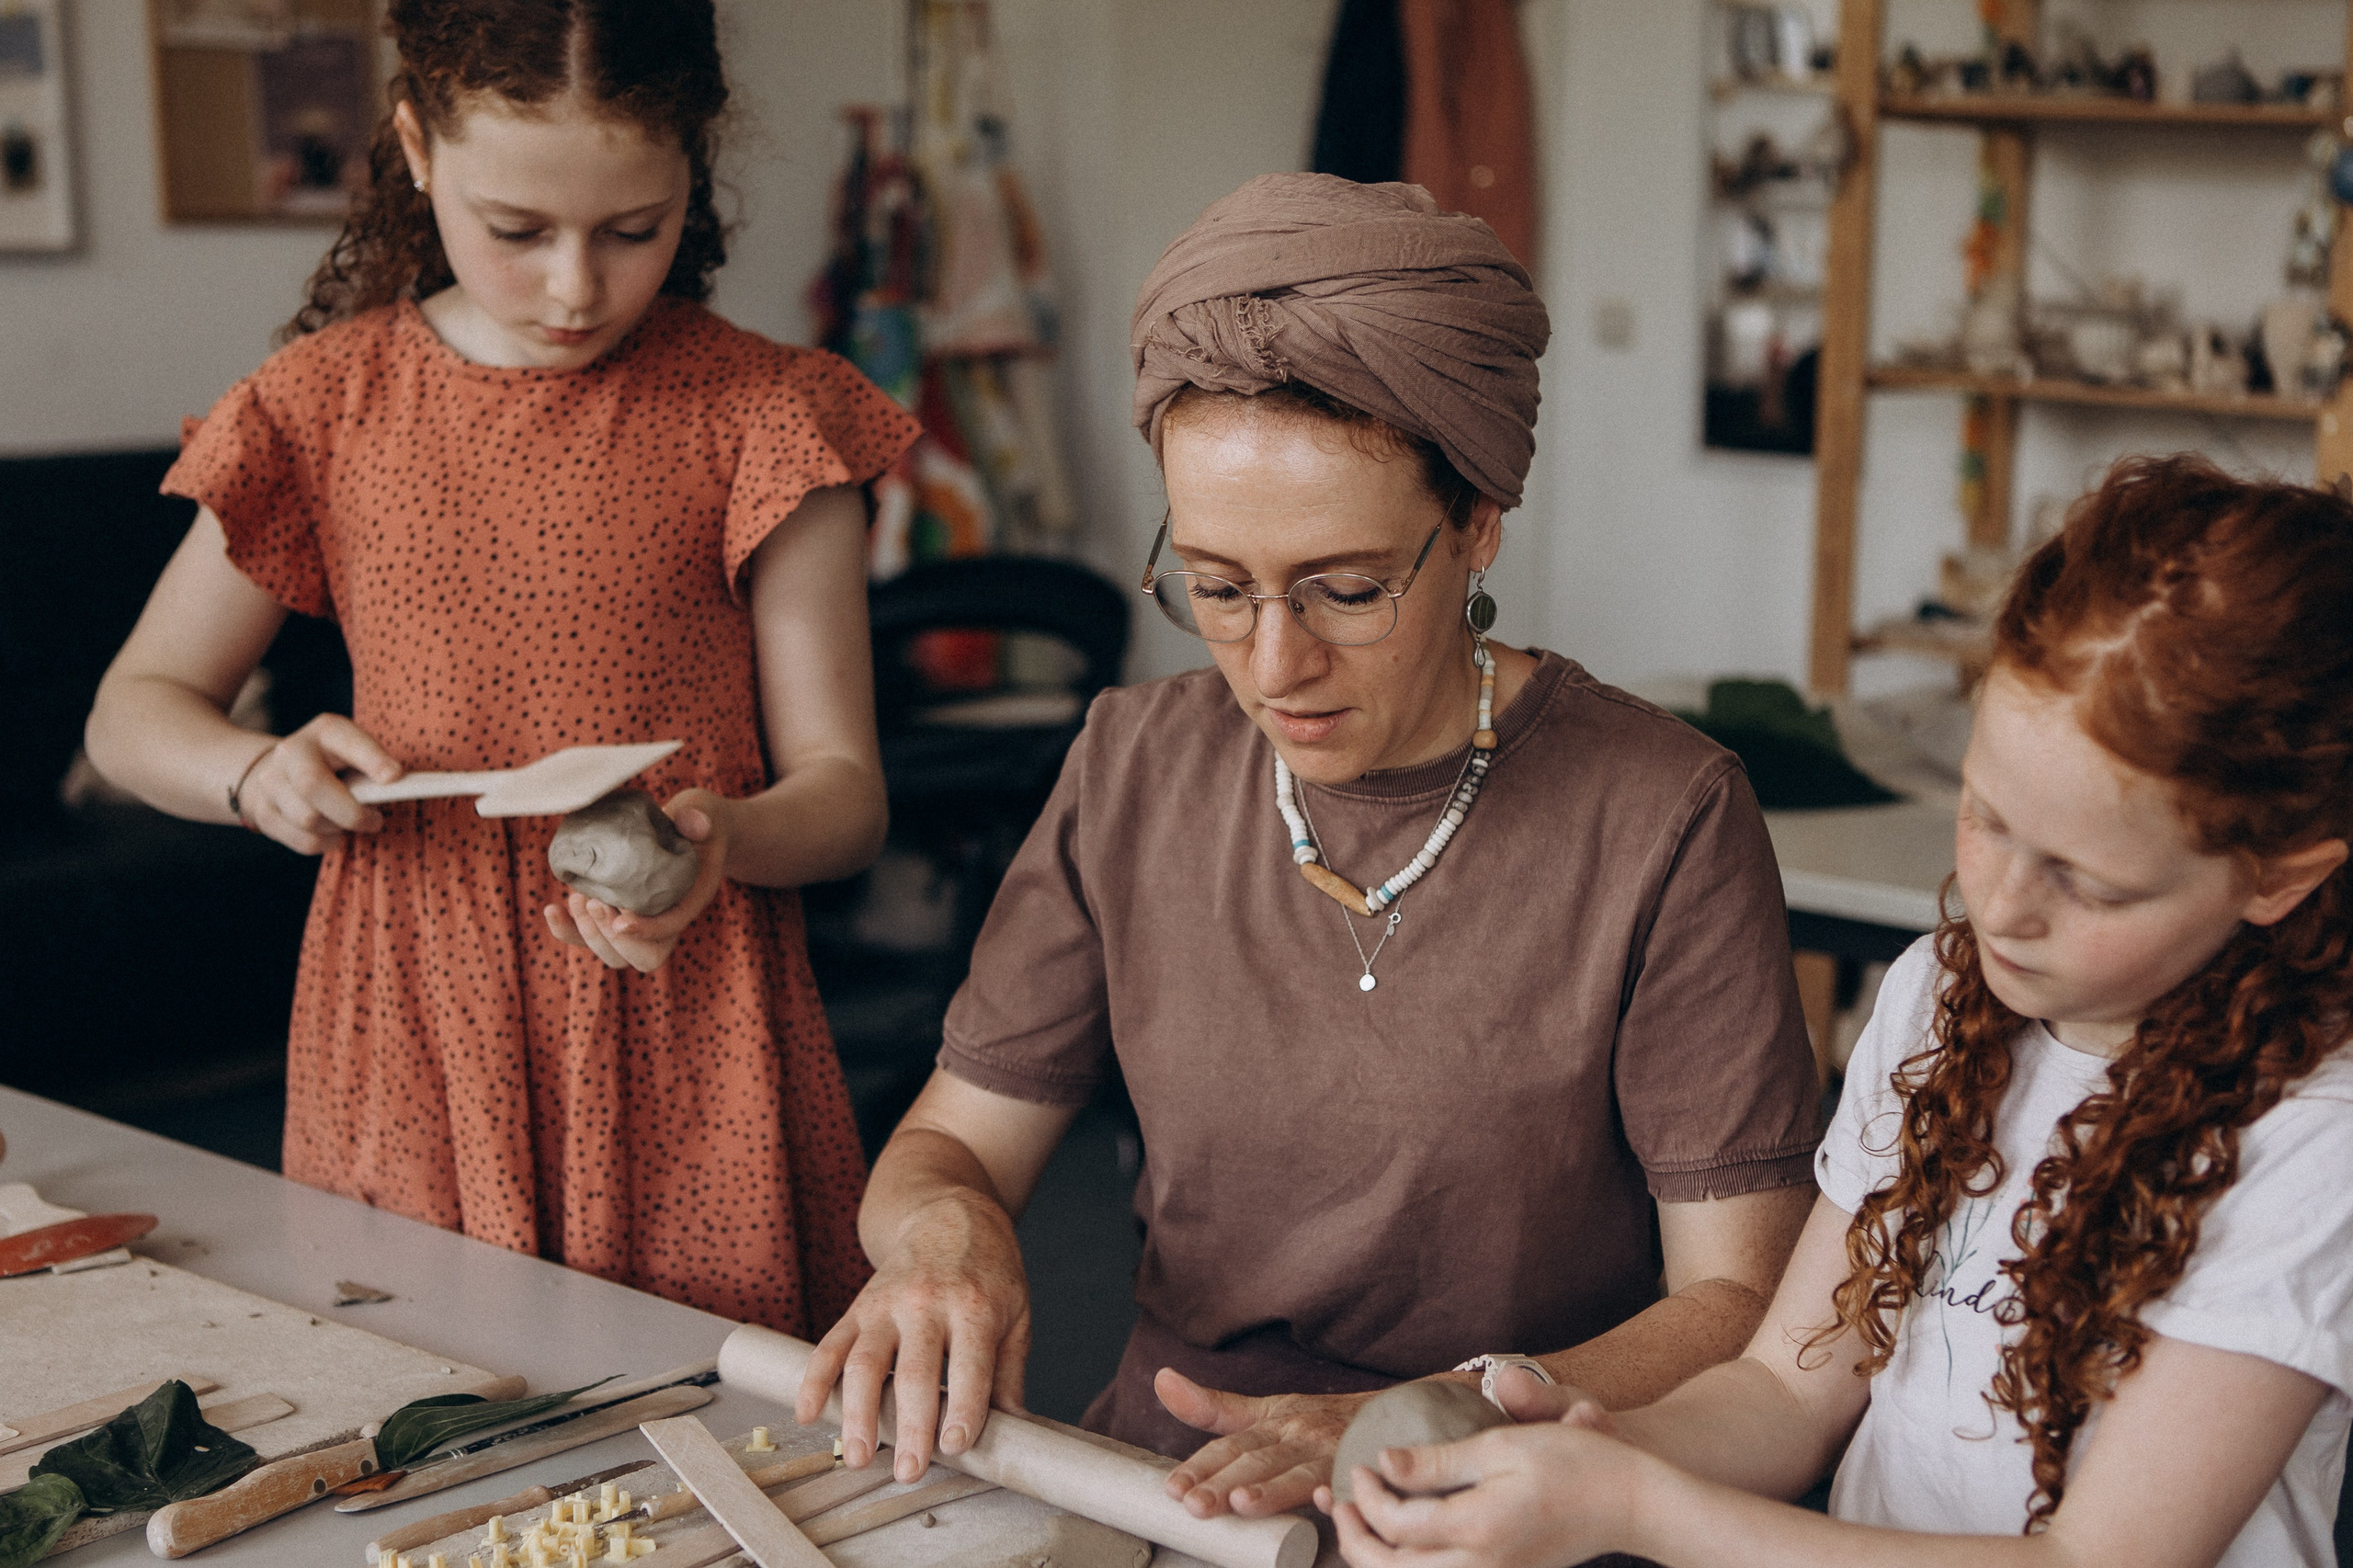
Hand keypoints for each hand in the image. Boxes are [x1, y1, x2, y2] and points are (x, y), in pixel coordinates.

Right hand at [234, 715, 400, 853]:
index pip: (347, 741)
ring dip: (338, 829)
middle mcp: (291, 752)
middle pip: (312, 786)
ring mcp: (271, 782)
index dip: (371, 758)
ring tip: (348, 822)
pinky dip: (326, 843)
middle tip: (374, 820)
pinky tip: (331, 832)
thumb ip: (375, 765)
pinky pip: (303, 841)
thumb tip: (395, 784)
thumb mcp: (355, 752)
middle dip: (351, 812)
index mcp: (325, 731)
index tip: (394, 776)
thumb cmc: (335, 765)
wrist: (282, 771)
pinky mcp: (263, 811)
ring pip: (308, 819)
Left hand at [542, 789, 729, 972]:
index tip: (621, 921)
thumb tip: (695, 822)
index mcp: (689, 901)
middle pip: (643, 958)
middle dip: (614, 938)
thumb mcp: (704, 814)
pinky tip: (552, 908)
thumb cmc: (698, 823)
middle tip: (595, 902)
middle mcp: (665, 922)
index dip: (646, 931)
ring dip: (591, 935)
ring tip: (579, 898)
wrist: (689, 834)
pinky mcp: (612, 916)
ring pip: (615, 956)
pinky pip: (589, 938)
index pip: (670, 927)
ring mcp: (637, 924)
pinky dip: (567, 930)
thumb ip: (699, 819)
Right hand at [794, 1189, 1031, 1482]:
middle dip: (911, 1426)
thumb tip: (1016, 1433)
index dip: (963, 1408)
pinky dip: (814, 1381)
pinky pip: (829, 1346)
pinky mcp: (857, 1309)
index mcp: (975, 1307)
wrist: (948, 1214)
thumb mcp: (1016, 1313)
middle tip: (910, 1471)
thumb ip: (1009, 1373)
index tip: (956, 1447)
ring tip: (859, 1457)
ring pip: (864, 1363)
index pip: (969, 1365)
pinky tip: (807, 1414)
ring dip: (857, 1414)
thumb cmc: (988, 1272)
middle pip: (914, 1371)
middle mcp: (927, 1304)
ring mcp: (886, 1306)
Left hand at [1158, 1371, 1379, 1518]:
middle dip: (1225, 1483)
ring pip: (1301, 1475)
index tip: (1174, 1488)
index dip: (1202, 1466)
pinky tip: (1325, 1503)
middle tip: (1195, 1504)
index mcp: (1275, 1424)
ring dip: (1273, 1490)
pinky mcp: (1363, 1473)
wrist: (1394, 1416)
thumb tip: (1161, 1379)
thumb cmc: (1321, 1422)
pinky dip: (1338, 1494)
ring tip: (1245, 1503)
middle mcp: (1302, 1437)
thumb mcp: (1268, 1411)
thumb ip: (1215, 1406)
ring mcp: (1334, 1455)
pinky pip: (1351, 1487)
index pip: (1231, 1446)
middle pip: (1259, 1461)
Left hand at [1333, 1419, 1649, 1567]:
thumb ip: (1438, 1462)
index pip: (1397, 1525)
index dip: (1367, 1496)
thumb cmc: (1573, 1464)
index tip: (1361, 1465)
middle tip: (1340, 1503)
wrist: (1629, 1503)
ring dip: (1374, 1558)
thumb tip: (1383, 1464)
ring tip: (1355, 1523)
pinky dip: (1407, 1564)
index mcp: (1478, 1529)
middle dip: (1355, 1539)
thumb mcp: (1502, 1447)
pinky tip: (1397, 1541)